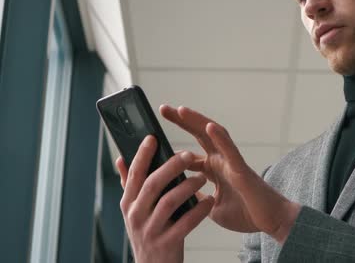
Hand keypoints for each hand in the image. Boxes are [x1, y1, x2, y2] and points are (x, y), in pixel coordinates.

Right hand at [116, 135, 214, 262]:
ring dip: (188, 186)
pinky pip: (186, 223)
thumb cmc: (148, 233)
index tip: (153, 137)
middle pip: (153, 184)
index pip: (134, 174)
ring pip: (169, 201)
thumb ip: (129, 184)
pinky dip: (199, 210)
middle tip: (189, 155)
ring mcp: (150, 230)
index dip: (143, 154)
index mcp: (128, 203)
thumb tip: (120, 158)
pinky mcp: (167, 243)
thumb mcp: (133, 210)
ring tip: (202, 177)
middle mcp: (136, 215)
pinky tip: (209, 201)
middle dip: (171, 166)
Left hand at [161, 105, 300, 243]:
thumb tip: (177, 195)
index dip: (173, 147)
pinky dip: (220, 137)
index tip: (154, 139)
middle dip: (183, 121)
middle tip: (164, 108)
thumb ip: (196, 198)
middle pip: (200, 135)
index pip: (190, 154)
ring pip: (214, 136)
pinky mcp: (242, 169)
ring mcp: (232, 162)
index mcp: (214, 170)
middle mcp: (222, 161)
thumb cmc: (246, 214)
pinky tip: (210, 126)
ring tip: (181, 110)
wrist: (270, 222)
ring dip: (198, 122)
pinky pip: (231, 150)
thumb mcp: (210, 208)